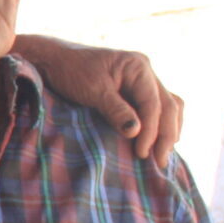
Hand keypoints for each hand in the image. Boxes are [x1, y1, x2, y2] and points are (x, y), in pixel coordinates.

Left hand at [19, 37, 184, 167]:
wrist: (54, 59)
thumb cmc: (70, 71)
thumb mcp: (92, 91)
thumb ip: (115, 110)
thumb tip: (136, 133)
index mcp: (138, 66)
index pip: (153, 103)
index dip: (151, 131)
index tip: (142, 153)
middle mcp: (146, 72)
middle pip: (168, 106)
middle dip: (166, 135)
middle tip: (159, 162)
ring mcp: (143, 80)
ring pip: (169, 107)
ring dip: (169, 131)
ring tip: (161, 155)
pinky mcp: (136, 90)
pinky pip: (158, 107)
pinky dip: (161, 124)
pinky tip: (157, 141)